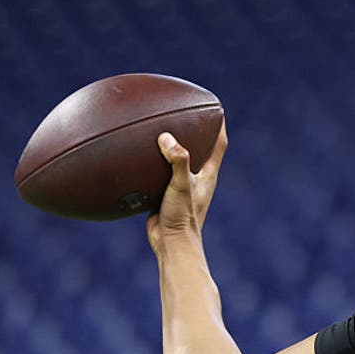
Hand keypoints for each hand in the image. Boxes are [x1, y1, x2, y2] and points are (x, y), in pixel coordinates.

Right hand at [147, 121, 227, 254]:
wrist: (171, 245)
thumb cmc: (182, 217)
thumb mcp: (181, 185)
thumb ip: (178, 161)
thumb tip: (167, 138)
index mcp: (208, 174)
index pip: (219, 144)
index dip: (219, 125)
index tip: (215, 108)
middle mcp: (197, 179)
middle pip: (199, 149)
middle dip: (194, 131)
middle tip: (183, 113)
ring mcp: (181, 187)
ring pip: (177, 161)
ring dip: (170, 148)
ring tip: (156, 130)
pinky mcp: (165, 195)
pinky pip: (158, 174)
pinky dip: (151, 164)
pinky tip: (135, 158)